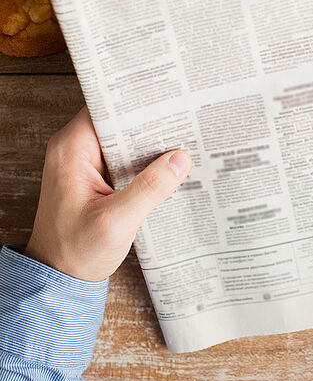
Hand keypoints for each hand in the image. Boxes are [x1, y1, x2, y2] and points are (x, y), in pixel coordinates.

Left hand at [24, 107, 191, 280]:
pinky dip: (146, 161)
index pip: (108, 108)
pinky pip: (126, 157)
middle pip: (120, 121)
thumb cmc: (76, 251)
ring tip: (183, 143)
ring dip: (152, 144)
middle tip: (186, 124)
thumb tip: (181, 159)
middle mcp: (75, 149)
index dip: (139, 104)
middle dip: (152, 124)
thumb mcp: (116, 221)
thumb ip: (150, 189)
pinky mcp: (97, 176)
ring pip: (126, 139)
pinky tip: (169, 166)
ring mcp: (86, 162)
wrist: (59, 277)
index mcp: (71, 150)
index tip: (170, 103)